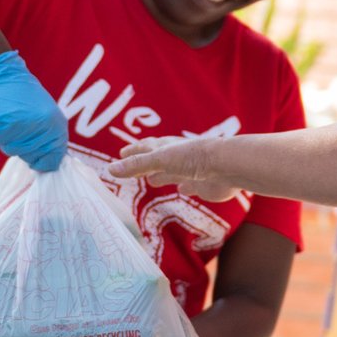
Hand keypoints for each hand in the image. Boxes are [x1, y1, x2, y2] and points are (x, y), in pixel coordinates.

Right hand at [0, 50, 67, 171]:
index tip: (35, 156)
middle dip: (22, 148)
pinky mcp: (6, 122)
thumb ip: (49, 140)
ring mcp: (26, 125)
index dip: (41, 162)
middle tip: (20, 128)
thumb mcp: (47, 116)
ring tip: (12, 120)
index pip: (52, 161)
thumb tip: (46, 165)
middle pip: (30, 158)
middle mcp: (45, 127)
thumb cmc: (25, 97)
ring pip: (12, 150)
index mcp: (58, 126)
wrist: (5, 76)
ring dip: (9, 139)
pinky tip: (3, 116)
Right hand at [111, 137, 240, 201]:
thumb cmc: (193, 158)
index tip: (121, 153)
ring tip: (152, 180)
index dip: (133, 151)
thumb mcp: (159, 159)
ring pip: (172, 173)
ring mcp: (191, 171)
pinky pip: (190, 186)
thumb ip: (136, 165)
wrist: (226, 166)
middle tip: (133, 168)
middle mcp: (178, 158)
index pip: (145, 148)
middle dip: (145, 164)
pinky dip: (184, 187)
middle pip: (157, 161)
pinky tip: (182, 189)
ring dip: (162, 175)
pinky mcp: (203, 185)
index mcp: (166, 148)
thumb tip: (110, 170)